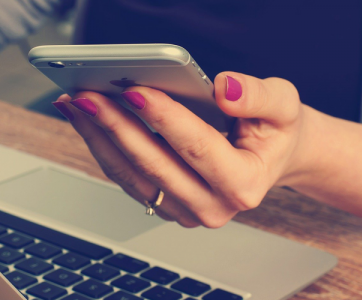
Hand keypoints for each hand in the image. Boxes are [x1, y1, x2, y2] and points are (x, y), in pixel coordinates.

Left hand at [52, 72, 306, 227]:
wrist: (270, 158)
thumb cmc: (274, 132)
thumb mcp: (284, 106)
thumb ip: (259, 96)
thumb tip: (224, 89)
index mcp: (244, 184)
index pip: (197, 148)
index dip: (164, 118)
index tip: (134, 91)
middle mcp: (212, 206)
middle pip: (154, 165)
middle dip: (117, 126)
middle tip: (88, 96)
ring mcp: (185, 211)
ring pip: (131, 175)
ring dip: (99, 138)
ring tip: (77, 105)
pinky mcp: (165, 205)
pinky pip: (127, 178)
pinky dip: (103, 147)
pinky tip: (88, 120)